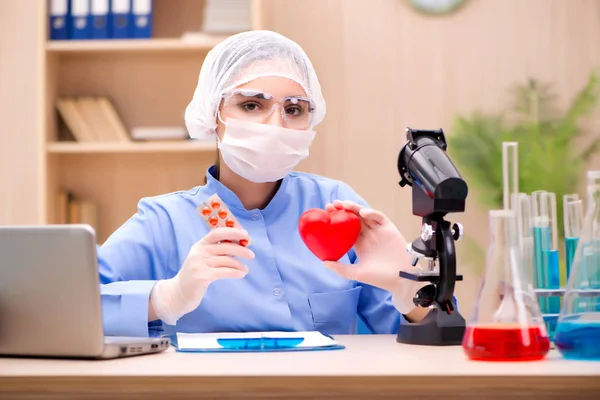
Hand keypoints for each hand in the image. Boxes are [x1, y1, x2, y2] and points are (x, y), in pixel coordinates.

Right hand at [150, 227, 254, 324]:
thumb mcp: (202, 259)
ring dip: (240, 265)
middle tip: (252, 255)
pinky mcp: (202, 276)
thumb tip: (239, 245)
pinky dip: (235, 272)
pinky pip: (224, 271)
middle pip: (225, 246)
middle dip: (241, 250)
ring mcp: (199, 264)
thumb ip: (216, 251)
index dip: (232, 232)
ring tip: (245, 269)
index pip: (217, 233)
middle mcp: (198, 252)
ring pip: (226, 260)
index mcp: (199, 245)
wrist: (178, 293)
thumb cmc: (195, 275)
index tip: (245, 234)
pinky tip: (241, 274)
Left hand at [322, 200, 426, 314]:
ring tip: (344, 204)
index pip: (345, 228)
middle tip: (331, 206)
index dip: (336, 221)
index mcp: (359, 244)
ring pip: (365, 215)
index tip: (326, 215)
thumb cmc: (380, 278)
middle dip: (343, 211)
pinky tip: (363, 213)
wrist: (400, 279)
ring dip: (355, 208)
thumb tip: (324, 262)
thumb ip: (341, 269)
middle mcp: (368, 235)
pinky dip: (371, 213)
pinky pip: (379, 217)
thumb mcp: (356, 273)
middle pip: (353, 219)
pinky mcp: (388, 228)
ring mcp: (378, 231)